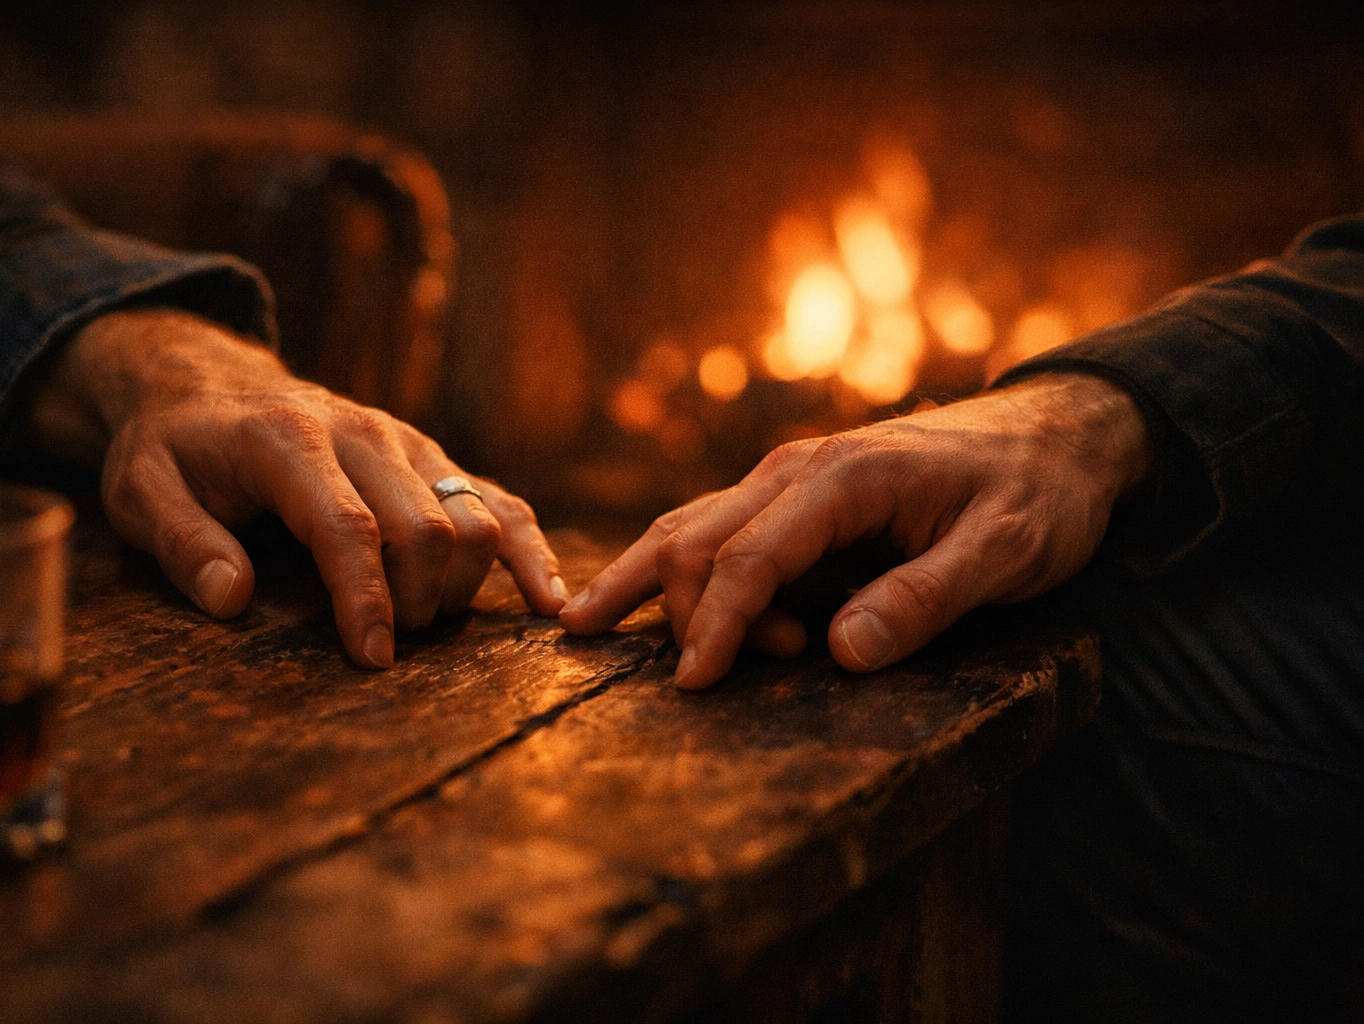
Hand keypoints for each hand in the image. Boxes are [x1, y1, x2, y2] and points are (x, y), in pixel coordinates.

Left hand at [27, 309, 566, 667]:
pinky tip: (546, 602)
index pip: (349, 527)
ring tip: (422, 625)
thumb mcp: (140, 489)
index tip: (372, 659)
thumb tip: (230, 599)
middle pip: (427, 528)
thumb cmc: (175, 448)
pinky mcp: (434, 457)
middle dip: (416, 604)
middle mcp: (364, 433)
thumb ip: (180, 541)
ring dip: (462, 587)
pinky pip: (501, 502)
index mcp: (290, 440)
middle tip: (385, 648)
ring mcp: (409, 443)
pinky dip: (529, 551)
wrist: (210, 384)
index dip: (368, 599)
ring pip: (476, 517)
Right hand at [560, 374, 1148, 688]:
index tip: (694, 683)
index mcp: (843, 477)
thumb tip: (839, 651)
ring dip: (648, 578)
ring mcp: (794, 479)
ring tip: (582, 620)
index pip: (753, 555)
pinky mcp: (800, 498)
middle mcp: (801, 469)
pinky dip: (680, 566)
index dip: (719, 623)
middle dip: (674, 609)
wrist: (1056, 436)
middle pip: (703, 537)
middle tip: (684, 685)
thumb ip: (924, 597)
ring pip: (695, 525)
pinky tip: (647, 593)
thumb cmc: (1037, 494)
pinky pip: (723, 529)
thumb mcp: (1005, 550)